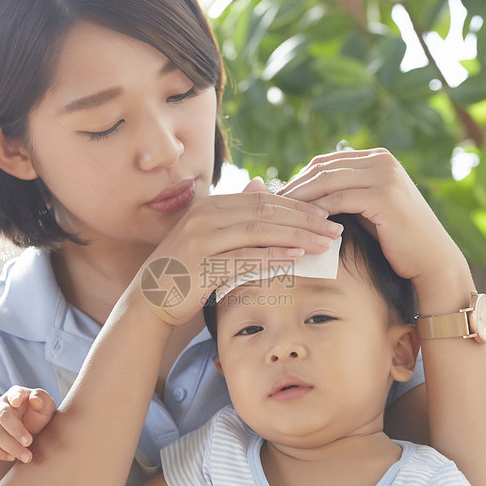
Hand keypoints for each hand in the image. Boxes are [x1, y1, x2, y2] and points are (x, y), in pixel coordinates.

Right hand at [0, 386, 56, 462]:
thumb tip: (34, 400)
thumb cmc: (40, 414)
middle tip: (29, 442)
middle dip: (15, 431)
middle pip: (3, 417)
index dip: (14, 397)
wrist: (35, 429)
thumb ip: (42, 399)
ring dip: (10, 446)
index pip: (14, 394)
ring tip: (27, 456)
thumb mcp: (46, 406)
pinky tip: (12, 458)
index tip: (17, 402)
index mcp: (16, 394)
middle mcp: (1, 406)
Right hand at [138, 177, 343, 325]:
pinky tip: (296, 257)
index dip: (297, 205)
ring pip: (258, 230)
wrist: (150, 299)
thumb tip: (260, 185)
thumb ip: (235, 215)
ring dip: (296, 235)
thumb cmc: (186, 271)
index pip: (263, 199)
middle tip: (335, 227)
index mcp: (210, 205)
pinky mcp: (201, 264)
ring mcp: (201, 238)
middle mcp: (205, 215)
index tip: (326, 214)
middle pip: (265, 210)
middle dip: (304, 218)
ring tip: (324, 242)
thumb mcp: (210, 236)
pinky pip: (244, 257)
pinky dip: (272, 256)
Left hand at [278, 149, 466, 290]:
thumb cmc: (396, 239)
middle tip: (269, 206)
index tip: (275, 198)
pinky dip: (316, 211)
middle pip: (322, 168)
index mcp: (377, 158)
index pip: (325, 163)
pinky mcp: (383, 195)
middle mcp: (381, 160)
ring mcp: (384, 175)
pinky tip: (300, 225)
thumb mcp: (366, 209)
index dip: (299, 179)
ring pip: (326, 182)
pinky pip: (338, 200)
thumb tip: (301, 196)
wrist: (431, 260)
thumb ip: (342, 195)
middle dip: (294, 187)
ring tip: (278, 216)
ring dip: (300, 199)